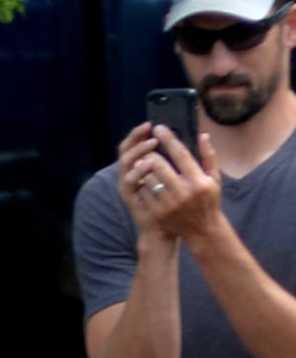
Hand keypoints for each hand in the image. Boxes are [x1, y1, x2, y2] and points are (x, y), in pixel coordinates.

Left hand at [120, 121, 222, 244]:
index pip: (181, 155)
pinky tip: (144, 180)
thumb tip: (203, 135)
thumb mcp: (214, 178)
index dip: (168, 140)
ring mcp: (170, 204)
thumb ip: (208, 157)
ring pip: (149, 179)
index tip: (159, 128)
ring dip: (144, 169)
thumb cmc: (209, 200)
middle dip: (151, 154)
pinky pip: (145, 193)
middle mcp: (184, 192)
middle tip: (147, 147)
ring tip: (144, 163)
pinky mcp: (159, 213)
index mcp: (198, 180)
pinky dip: (143, 184)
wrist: (202, 229)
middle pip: (160, 166)